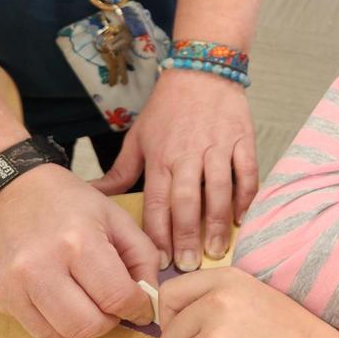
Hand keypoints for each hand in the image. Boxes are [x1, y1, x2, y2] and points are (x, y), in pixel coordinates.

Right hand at [0, 163, 156, 337]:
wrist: (14, 191)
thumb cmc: (71, 203)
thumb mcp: (116, 217)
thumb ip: (143, 256)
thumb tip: (149, 299)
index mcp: (79, 240)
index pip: (116, 296)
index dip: (137, 308)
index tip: (143, 308)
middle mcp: (42, 265)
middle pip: (88, 325)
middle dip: (110, 321)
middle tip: (113, 305)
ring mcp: (14, 284)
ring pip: (62, 336)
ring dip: (84, 327)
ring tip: (89, 302)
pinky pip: (37, 332)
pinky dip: (58, 326)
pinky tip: (63, 301)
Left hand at [96, 71, 258, 270]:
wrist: (201, 71)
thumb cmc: (167, 108)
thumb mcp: (138, 137)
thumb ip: (120, 172)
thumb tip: (92, 195)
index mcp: (160, 157)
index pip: (157, 202)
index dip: (158, 234)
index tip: (159, 262)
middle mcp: (188, 154)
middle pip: (187, 201)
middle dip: (187, 236)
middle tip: (190, 265)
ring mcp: (217, 146)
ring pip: (218, 190)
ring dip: (218, 223)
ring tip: (218, 250)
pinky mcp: (242, 139)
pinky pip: (247, 172)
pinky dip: (246, 196)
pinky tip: (243, 218)